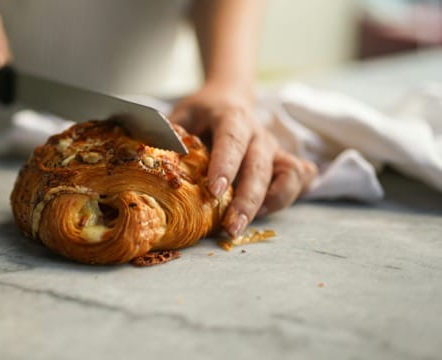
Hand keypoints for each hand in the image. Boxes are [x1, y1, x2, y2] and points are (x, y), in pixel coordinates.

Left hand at [170, 84, 316, 236]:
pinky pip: (299, 178)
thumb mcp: (182, 113)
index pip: (231, 140)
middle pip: (259, 166)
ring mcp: (274, 148)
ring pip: (286, 175)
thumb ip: (171, 132)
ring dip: (270, 203)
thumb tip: (156, 154)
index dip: (224, 166)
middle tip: (231, 227)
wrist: (229, 97)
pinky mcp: (283, 160)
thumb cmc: (201, 113)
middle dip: (247, 199)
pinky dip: (289, 195)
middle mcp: (257, 133)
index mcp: (231, 117)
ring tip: (246, 223)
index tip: (214, 191)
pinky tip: (266, 210)